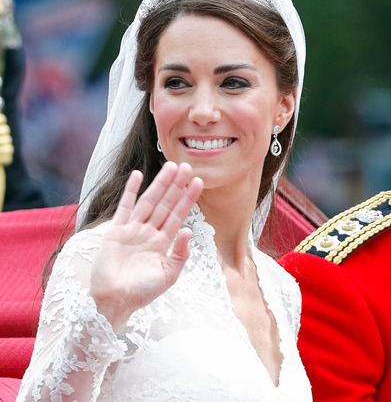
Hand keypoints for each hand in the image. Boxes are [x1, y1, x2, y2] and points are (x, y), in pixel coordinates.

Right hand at [89, 162, 202, 329]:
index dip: (188, 198)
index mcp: (163, 243)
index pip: (178, 215)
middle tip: (187, 166)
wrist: (114, 301)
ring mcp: (133, 230)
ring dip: (160, 184)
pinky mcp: (116, 231)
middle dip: (177, 186)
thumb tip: (188, 229)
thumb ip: (180, 254)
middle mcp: (149, 233)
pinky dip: (131, 191)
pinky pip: (125, 207)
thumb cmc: (142, 292)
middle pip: (166, 203)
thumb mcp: (169, 275)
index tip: (199, 182)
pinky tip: (138, 175)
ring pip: (149, 201)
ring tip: (171, 167)